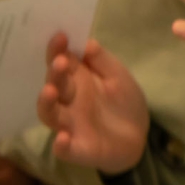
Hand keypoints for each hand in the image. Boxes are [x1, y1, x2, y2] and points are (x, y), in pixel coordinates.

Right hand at [39, 33, 148, 172]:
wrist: (138, 138)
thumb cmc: (124, 103)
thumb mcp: (118, 77)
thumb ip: (102, 61)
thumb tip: (86, 40)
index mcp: (76, 81)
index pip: (60, 62)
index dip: (57, 50)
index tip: (60, 36)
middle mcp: (67, 101)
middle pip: (54, 85)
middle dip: (54, 73)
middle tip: (59, 62)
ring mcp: (69, 125)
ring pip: (50, 114)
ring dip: (46, 102)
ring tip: (49, 90)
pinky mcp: (77, 149)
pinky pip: (65, 148)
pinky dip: (61, 145)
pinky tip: (63, 138)